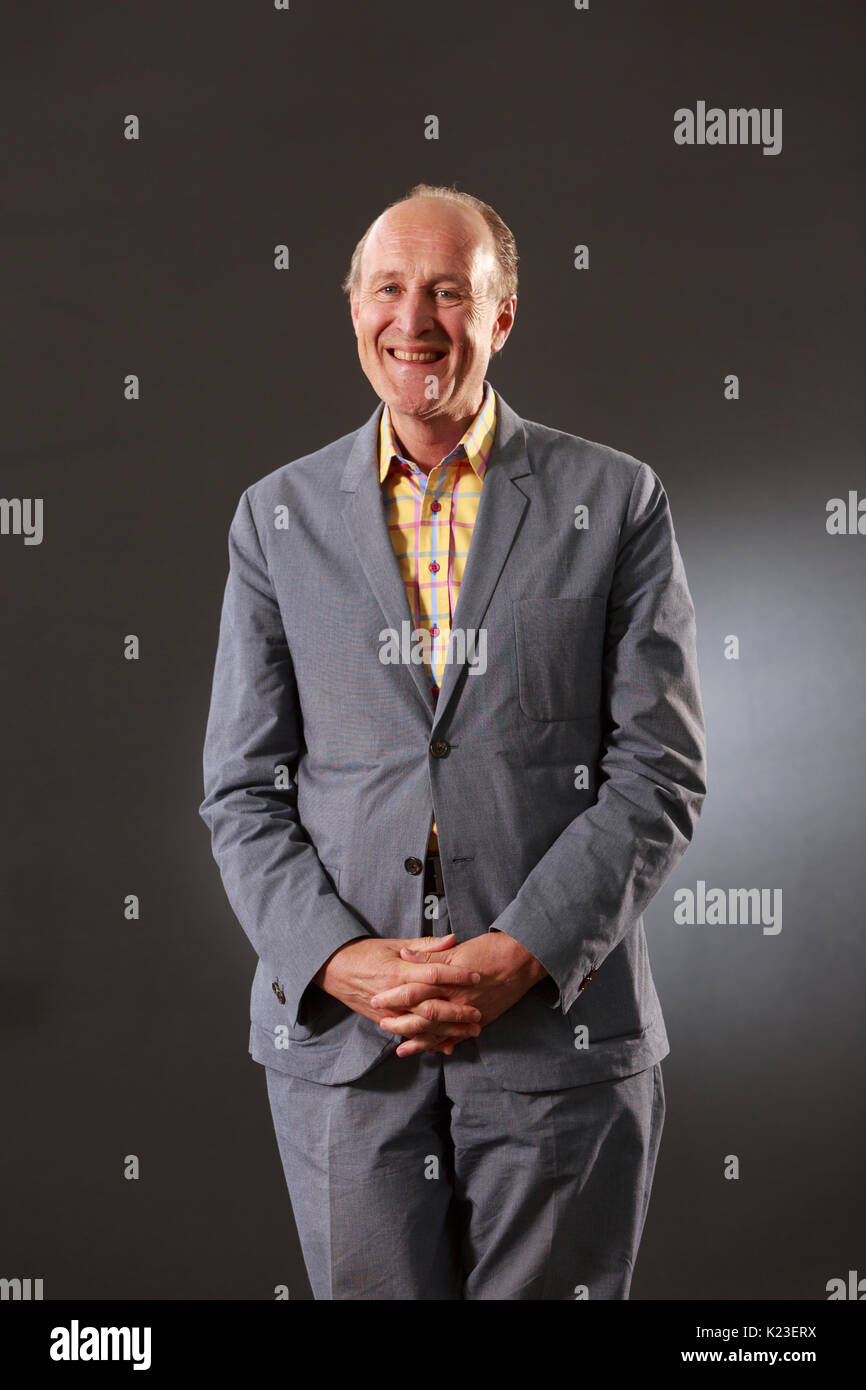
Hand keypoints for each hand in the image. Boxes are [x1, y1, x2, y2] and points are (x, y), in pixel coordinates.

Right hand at [314, 933, 483, 1054]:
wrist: (334, 970)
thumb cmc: (366, 953)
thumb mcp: (394, 944)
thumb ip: (425, 946)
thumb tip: (453, 939)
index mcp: (398, 971)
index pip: (433, 973)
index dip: (456, 975)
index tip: (476, 976)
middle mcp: (394, 994)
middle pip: (431, 1006)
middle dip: (457, 1012)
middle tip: (478, 1013)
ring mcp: (388, 1011)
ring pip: (422, 1026)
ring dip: (448, 1030)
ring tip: (470, 1032)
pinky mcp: (383, 1021)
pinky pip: (409, 1034)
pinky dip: (427, 1042)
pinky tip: (445, 1046)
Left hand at [371, 932, 547, 1057]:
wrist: (523, 960)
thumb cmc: (490, 949)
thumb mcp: (457, 949)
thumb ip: (429, 955)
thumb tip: (404, 955)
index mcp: (448, 979)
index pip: (414, 990)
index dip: (394, 995)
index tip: (377, 999)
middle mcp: (457, 999)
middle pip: (423, 1015)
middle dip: (401, 1022)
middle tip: (382, 1024)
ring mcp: (469, 1012)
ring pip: (439, 1031)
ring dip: (419, 1039)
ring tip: (400, 1047)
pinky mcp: (480, 1019)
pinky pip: (458, 1036)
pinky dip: (444, 1044)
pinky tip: (432, 1050)